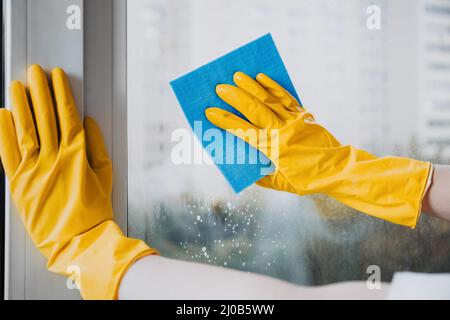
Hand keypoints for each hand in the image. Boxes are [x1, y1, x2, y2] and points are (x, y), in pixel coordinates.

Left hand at [0, 65, 155, 298]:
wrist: (78, 241)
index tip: (57, 76)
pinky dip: (4, 133)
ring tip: (17, 86)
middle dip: (40, 91)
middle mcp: (54, 157)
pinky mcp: (19, 183)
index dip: (61, 93)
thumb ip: (97, 146)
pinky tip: (2, 116)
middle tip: (35, 71)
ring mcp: (34, 170)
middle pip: (45, 117)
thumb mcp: (105, 176)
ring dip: (21, 105)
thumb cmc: (96, 210)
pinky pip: (8, 153)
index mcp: (78, 154)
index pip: (67, 115)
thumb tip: (89, 122)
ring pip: (25, 130)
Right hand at [206, 72, 430, 227]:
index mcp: (273, 150)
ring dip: (252, 87)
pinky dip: (273, 86)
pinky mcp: (303, 115)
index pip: (243, 132)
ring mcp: (294, 121)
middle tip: (219, 88)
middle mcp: (282, 132)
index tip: (210, 112)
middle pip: (254, 111)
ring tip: (237, 75)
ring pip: (269, 100)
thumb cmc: (308, 180)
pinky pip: (286, 98)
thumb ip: (261, 177)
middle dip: (235, 98)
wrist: (338, 170)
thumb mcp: (281, 184)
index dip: (225, 121)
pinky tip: (262, 77)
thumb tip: (244, 165)